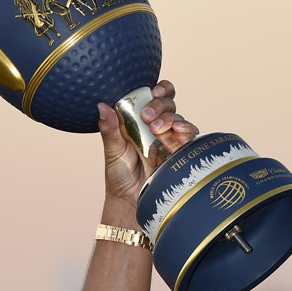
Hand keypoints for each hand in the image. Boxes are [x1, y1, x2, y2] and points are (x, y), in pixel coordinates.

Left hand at [97, 80, 198, 205]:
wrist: (129, 201)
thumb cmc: (119, 175)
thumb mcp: (112, 151)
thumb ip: (109, 129)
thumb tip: (102, 106)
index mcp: (140, 120)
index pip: (155, 96)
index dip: (159, 89)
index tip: (154, 90)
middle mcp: (157, 127)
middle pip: (169, 104)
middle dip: (161, 105)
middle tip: (148, 117)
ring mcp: (170, 139)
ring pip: (179, 118)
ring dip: (171, 118)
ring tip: (157, 129)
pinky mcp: (180, 152)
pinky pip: (190, 137)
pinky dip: (186, 130)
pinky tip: (178, 131)